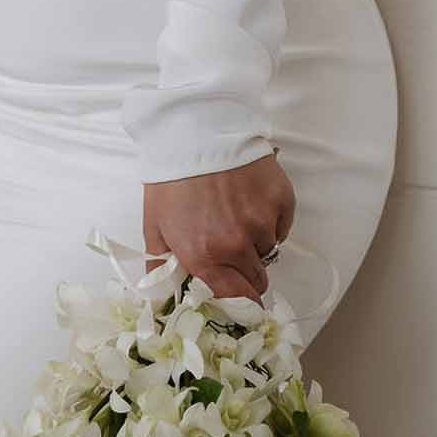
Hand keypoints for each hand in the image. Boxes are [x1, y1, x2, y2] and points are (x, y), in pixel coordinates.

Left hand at [142, 150, 295, 300]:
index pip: (236, 301)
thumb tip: (167, 298)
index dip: (238, 306)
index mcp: (205, 256)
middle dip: (245, 275)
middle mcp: (237, 244)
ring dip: (255, 244)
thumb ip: (163, 267)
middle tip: (232, 255)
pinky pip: (281, 227)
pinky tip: (250, 202)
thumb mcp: (155, 226)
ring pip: (268, 251)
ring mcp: (263, 222)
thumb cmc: (171, 178)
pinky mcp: (281, 201)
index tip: (238, 305)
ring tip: (235, 217)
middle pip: (257, 282)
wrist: (195, 130)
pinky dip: (269, 222)